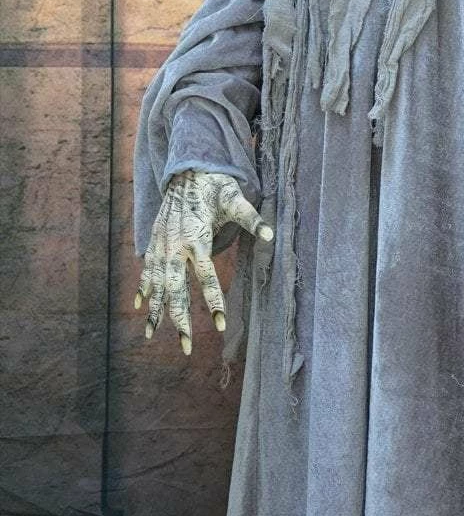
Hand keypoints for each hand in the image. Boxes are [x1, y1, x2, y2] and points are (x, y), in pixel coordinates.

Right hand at [134, 169, 273, 355]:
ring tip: (151, 336)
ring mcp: (161, 245)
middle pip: (176, 290)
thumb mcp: (235, 199)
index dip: (214, 302)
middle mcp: (175, 246)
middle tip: (186, 347)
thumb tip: (270, 234)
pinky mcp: (155, 241)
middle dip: (180, 320)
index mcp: (196, 239)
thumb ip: (251, 218)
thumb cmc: (214, 186)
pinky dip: (144, 289)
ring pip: (157, 285)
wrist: (186, 168)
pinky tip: (140, 307)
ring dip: (155, 311)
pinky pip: (146, 270)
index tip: (221, 325)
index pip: (207, 277)